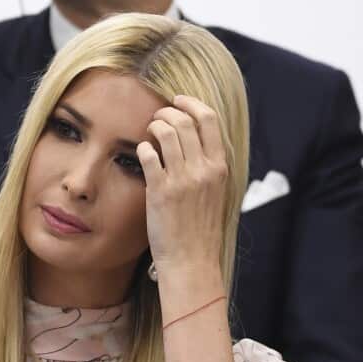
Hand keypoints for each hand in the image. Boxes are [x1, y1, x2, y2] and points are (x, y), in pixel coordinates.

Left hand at [138, 95, 228, 282]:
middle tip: (158, 118)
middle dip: (167, 111)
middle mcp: (203, 170)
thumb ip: (209, 168)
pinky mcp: (160, 191)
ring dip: (153, 126)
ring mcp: (182, 180)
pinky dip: (143, 147)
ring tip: (149, 133)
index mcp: (220, 168)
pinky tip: (142, 153)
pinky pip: (148, 153)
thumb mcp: (215, 193)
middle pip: (185, 120)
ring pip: (166, 131)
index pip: (210, 119)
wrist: (192, 260)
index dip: (191, 103)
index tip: (179, 101)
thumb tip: (195, 142)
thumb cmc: (201, 229)